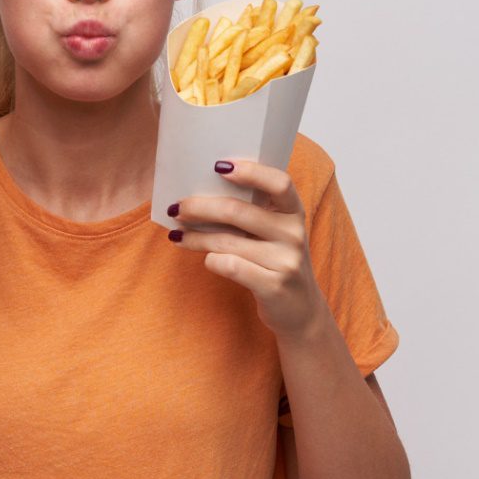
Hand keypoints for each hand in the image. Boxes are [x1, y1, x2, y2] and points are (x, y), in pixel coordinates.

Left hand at [167, 159, 331, 341]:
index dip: (250, 171)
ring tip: (177, 236)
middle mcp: (294, 234)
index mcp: (294, 213)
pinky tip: (204, 259)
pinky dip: (210, 260)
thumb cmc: (276, 262)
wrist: (301, 311)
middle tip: (177, 208)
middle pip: (238, 211)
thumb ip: (253, 212)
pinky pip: (230, 266)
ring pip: (227, 241)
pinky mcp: (273, 287)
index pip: (280, 182)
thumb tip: (201, 191)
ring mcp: (285, 261)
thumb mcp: (275, 233)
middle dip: (200, 207)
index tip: (218, 166)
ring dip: (196, 237)